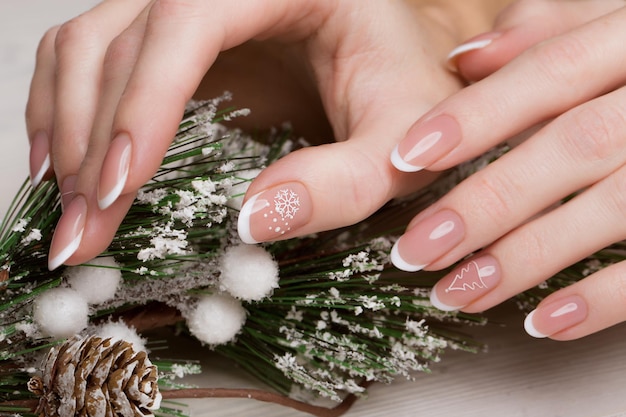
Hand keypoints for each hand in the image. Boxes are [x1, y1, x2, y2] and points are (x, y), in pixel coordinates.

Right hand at [26, 0, 507, 268]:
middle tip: (85, 232)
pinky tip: (67, 164)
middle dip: (95, 142)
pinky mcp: (173, 40)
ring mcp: (189, 8)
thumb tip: (254, 221)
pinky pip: (91, 55)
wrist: (398, 76)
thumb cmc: (406, 96)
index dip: (145, 101)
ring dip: (68, 127)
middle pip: (121, 38)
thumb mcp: (399, 139)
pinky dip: (66, 109)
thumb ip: (345, 180)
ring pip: (88, 44)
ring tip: (71, 208)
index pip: (188, 18)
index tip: (123, 187)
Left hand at [389, 0, 625, 339]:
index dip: (476, 115)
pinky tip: (542, 321)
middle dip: (485, 203)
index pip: (550, 70)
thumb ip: (545, 34)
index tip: (408, 156)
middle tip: (418, 248)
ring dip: (524, 259)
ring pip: (610, 209)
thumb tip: (465, 60)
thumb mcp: (614, 27)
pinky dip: (601, 300)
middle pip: (572, 146)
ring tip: (457, 292)